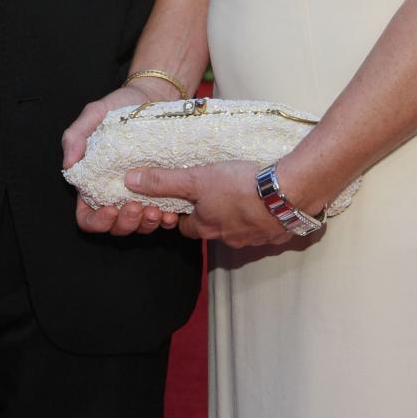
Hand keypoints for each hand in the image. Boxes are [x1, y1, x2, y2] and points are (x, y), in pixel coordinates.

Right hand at [62, 83, 180, 237]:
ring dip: (145, 225)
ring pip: (138, 226)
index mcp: (95, 183)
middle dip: (125, 223)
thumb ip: (76, 135)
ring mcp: (140, 195)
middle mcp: (116, 194)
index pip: (87, 216)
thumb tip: (68, 164)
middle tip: (136, 207)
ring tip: (156, 210)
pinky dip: (165, 220)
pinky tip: (171, 213)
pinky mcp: (162, 192)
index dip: (97, 221)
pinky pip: (163, 217)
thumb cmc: (120, 106)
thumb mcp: (95, 114)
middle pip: (115, 227)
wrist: (153, 98)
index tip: (110, 209)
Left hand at [127, 160, 297, 248]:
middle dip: (210, 213)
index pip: (186, 226)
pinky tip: (264, 199)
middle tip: (212, 191)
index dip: (182, 212)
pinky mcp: (276, 233)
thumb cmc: (239, 186)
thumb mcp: (196, 179)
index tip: (184, 197)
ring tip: (238, 191)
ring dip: (235, 214)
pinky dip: (260, 215)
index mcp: (206, 227)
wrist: (287, 194)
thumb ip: (163, 181)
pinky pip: (263, 226)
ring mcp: (254, 238)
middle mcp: (228, 238)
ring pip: (238, 227)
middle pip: (212, 227)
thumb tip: (129, 181)